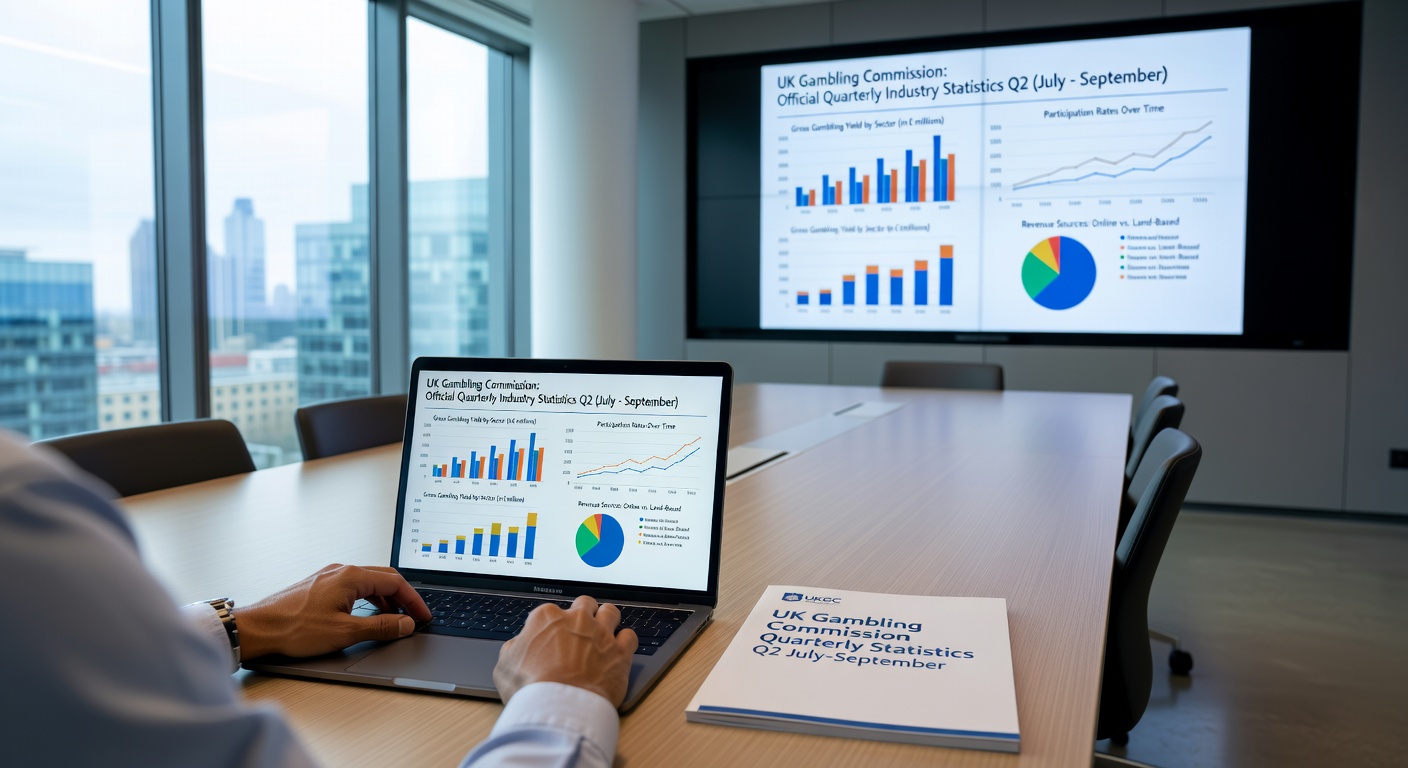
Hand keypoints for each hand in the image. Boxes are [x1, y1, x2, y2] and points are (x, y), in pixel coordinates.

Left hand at [236, 564, 431, 658]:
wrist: (258, 628)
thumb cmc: (293, 628)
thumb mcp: (344, 632)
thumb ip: (381, 627)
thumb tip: (405, 624)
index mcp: (350, 576)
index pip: (395, 582)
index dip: (413, 600)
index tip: (423, 616)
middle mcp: (340, 571)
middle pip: (384, 578)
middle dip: (403, 598)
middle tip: (414, 617)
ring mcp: (329, 577)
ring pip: (368, 582)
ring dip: (386, 599)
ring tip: (393, 619)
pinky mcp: (319, 586)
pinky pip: (353, 587)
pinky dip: (368, 599)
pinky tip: (367, 615)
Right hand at [493, 595, 637, 707]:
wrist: (560, 707)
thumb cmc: (530, 688)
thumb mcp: (504, 667)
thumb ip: (513, 649)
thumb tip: (516, 646)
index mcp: (547, 618)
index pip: (550, 611)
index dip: (551, 625)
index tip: (551, 637)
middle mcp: (577, 619)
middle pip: (584, 604)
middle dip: (583, 614)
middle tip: (580, 629)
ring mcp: (601, 633)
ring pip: (611, 612)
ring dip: (607, 619)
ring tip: (603, 632)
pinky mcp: (620, 652)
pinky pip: (630, 636)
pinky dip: (626, 641)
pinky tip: (620, 649)